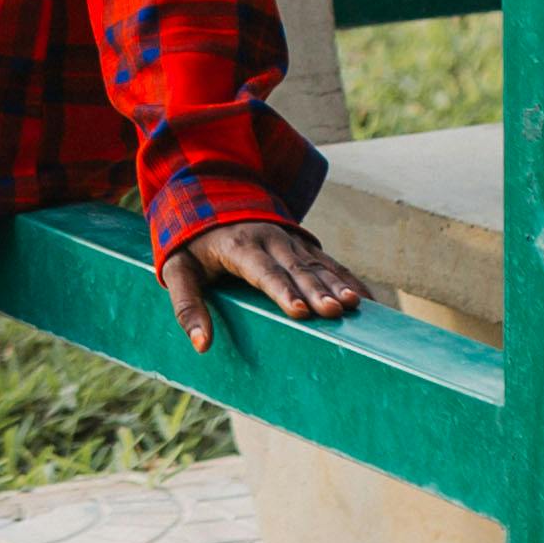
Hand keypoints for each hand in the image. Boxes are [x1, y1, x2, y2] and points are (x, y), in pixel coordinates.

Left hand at [159, 213, 370, 351]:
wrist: (207, 197)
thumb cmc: (191, 244)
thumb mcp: (178, 271)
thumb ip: (187, 306)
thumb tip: (202, 345)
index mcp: (239, 247)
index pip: (263, 272)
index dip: (282, 291)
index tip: (299, 311)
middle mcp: (269, 240)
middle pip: (296, 268)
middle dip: (317, 290)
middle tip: (336, 312)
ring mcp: (289, 239)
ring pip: (316, 264)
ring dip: (337, 284)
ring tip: (355, 304)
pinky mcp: (301, 244)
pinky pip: (328, 261)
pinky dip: (347, 278)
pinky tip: (365, 299)